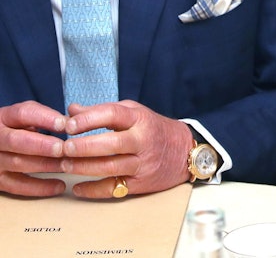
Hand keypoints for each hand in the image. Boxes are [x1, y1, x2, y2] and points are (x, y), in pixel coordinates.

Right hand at [0, 101, 67, 196]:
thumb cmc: (18, 129)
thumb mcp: (27, 118)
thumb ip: (47, 117)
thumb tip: (75, 121)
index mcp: (5, 118)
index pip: (23, 114)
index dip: (45, 118)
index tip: (65, 124)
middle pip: (16, 140)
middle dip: (42, 145)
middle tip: (63, 148)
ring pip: (18, 163)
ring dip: (45, 165)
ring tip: (67, 165)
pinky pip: (17, 186)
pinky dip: (40, 187)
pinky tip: (59, 185)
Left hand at [61, 100, 192, 198]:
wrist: (185, 151)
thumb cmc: (153, 129)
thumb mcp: (134, 113)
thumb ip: (103, 111)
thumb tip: (71, 111)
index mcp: (140, 119)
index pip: (113, 115)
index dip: (89, 119)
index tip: (68, 125)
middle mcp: (143, 140)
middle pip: (111, 144)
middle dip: (83, 147)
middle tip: (63, 148)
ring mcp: (143, 163)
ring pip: (110, 167)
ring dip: (83, 168)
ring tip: (65, 165)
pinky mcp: (141, 183)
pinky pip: (113, 188)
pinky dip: (92, 190)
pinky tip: (77, 187)